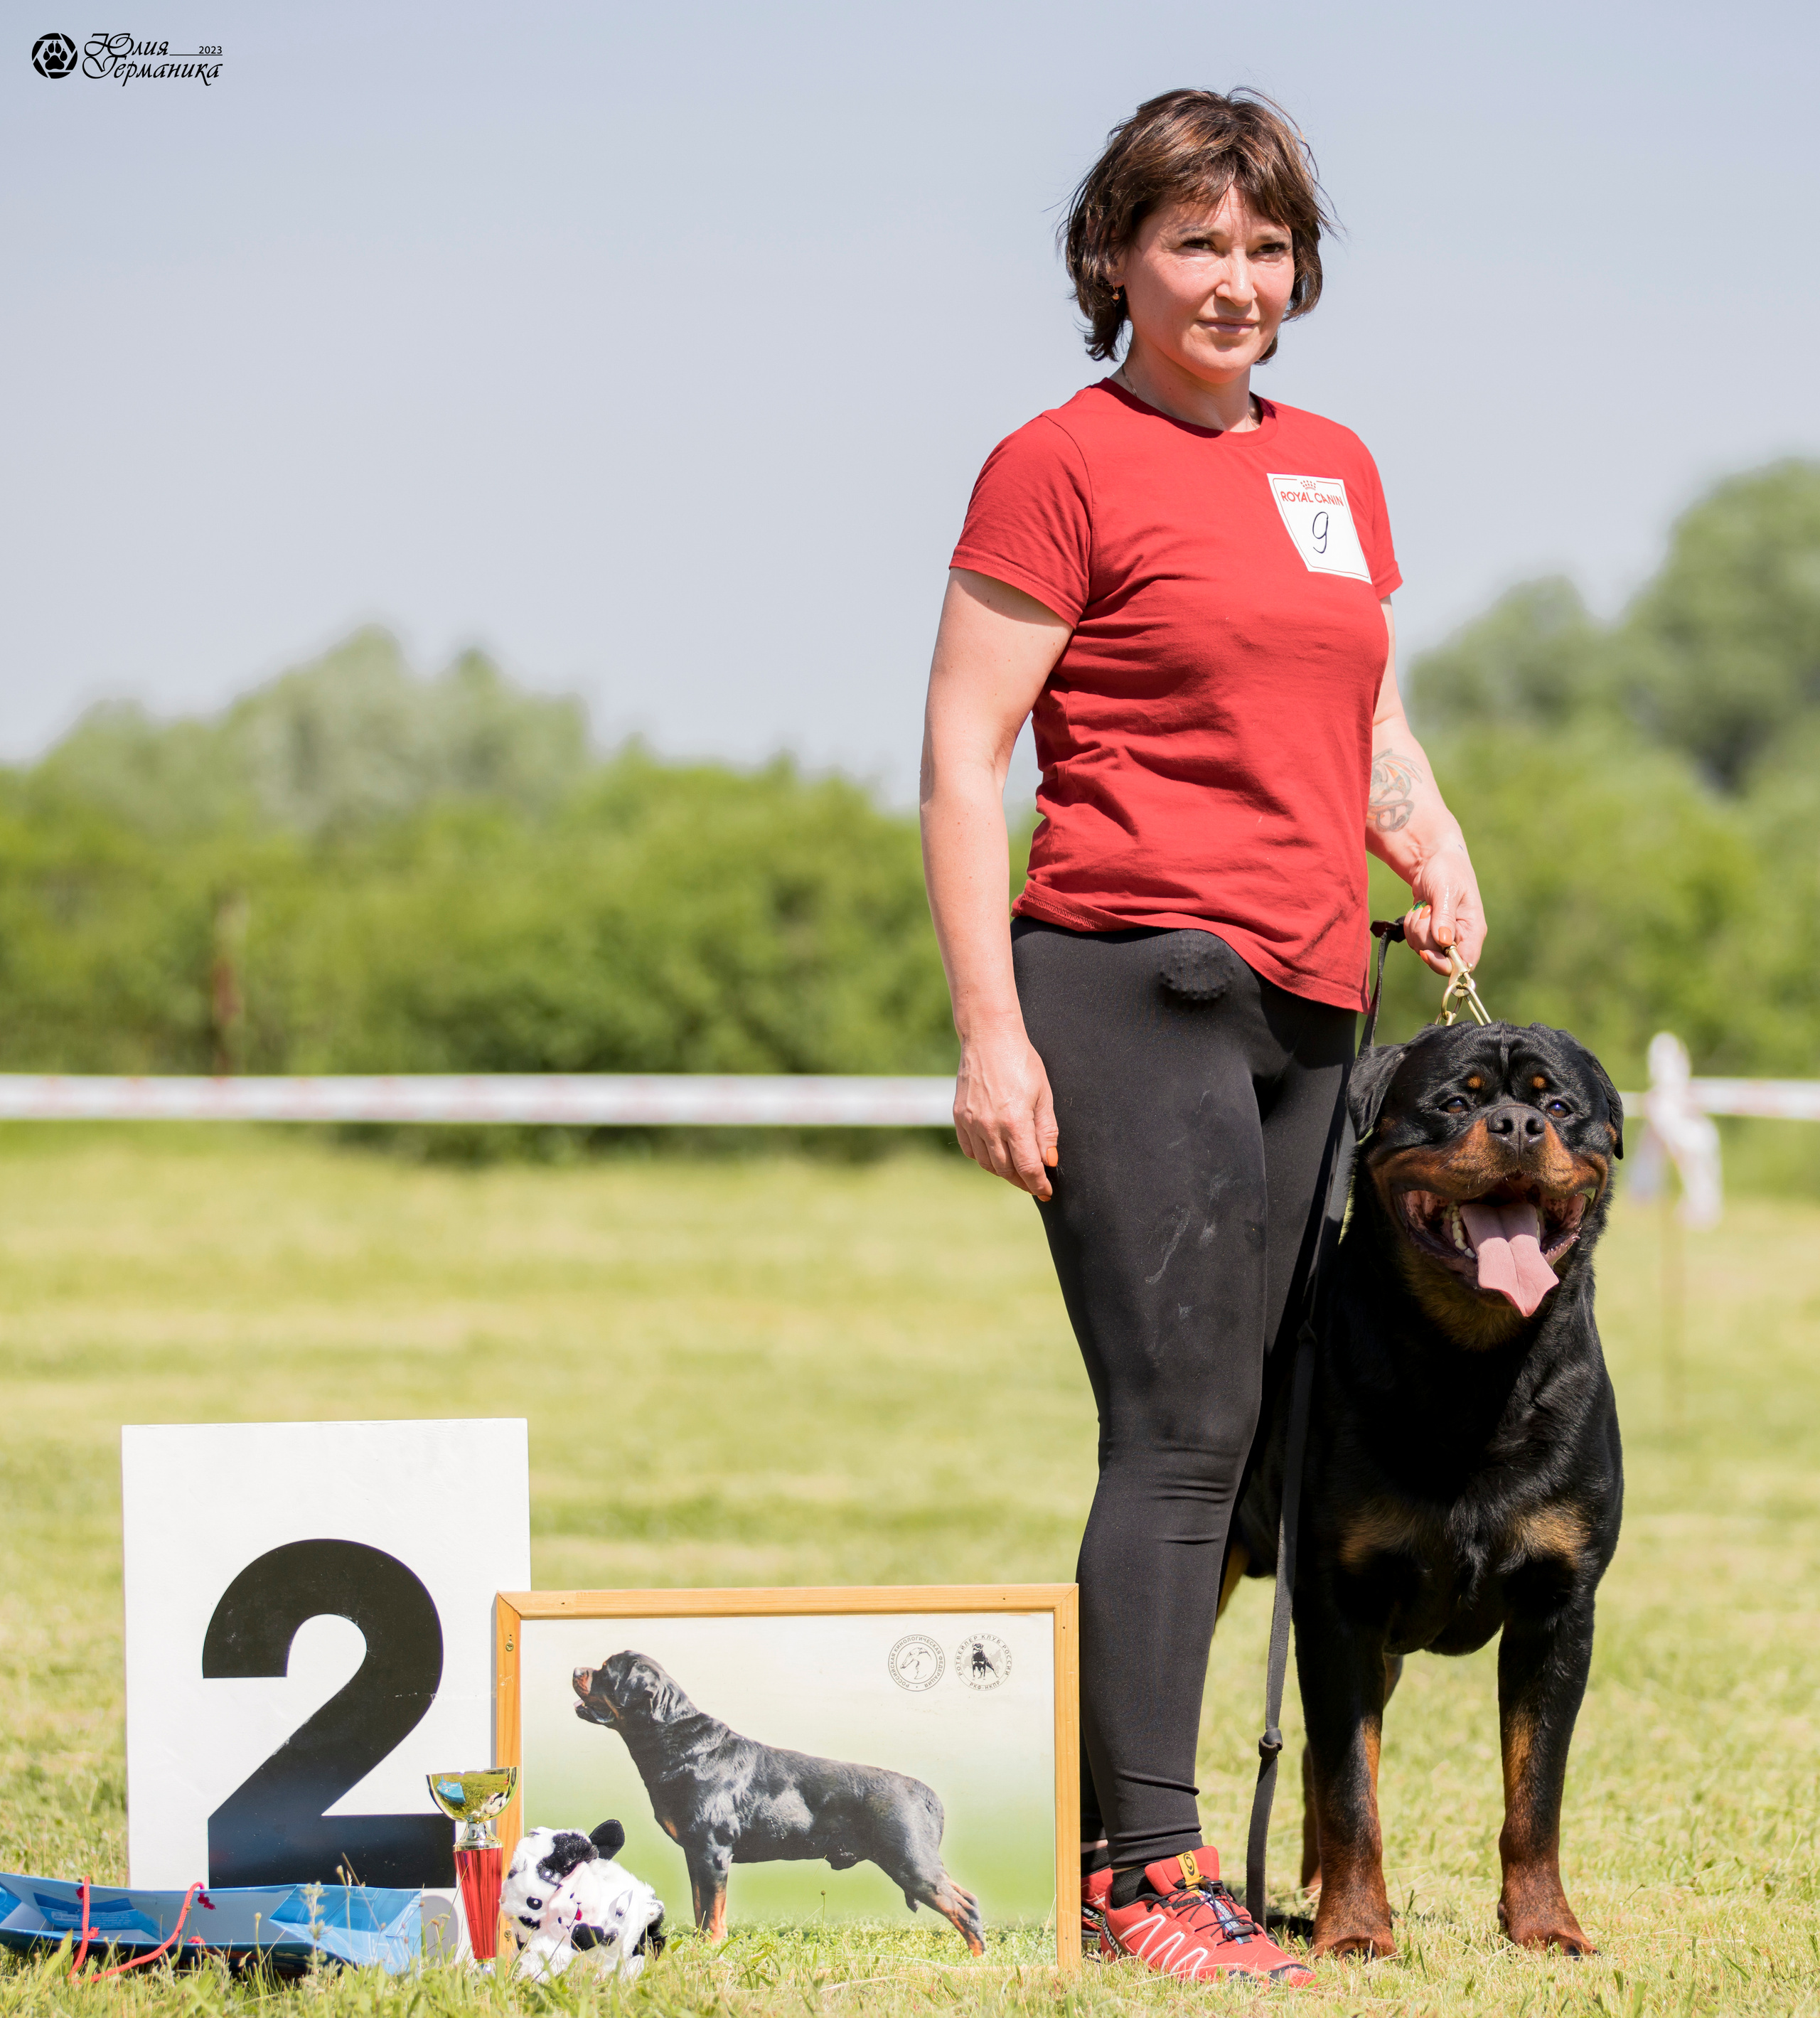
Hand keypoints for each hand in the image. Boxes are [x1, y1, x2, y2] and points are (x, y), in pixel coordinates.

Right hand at [953, 1023, 1058, 1198]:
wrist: (988, 1036)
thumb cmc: (1022, 1061)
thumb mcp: (1044, 1094)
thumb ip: (1046, 1131)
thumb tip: (1049, 1161)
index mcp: (1015, 1121)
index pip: (1027, 1167)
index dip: (1038, 1184)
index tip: (1047, 1192)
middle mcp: (989, 1126)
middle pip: (1006, 1170)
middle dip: (1023, 1181)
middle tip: (1035, 1184)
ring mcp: (971, 1123)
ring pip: (987, 1164)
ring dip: (1004, 1172)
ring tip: (1017, 1171)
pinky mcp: (959, 1117)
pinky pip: (970, 1150)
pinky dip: (984, 1159)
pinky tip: (995, 1155)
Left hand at [1403, 839, 1486, 976]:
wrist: (1432, 859)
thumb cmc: (1447, 870)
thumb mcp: (1445, 890)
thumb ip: (1444, 917)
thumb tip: (1444, 942)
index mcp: (1473, 930)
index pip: (1465, 963)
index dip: (1445, 965)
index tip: (1427, 952)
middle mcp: (1461, 938)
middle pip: (1438, 958)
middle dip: (1424, 936)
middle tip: (1427, 911)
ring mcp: (1444, 937)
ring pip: (1423, 949)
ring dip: (1416, 928)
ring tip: (1425, 906)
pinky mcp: (1430, 933)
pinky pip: (1414, 940)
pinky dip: (1411, 925)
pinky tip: (1419, 909)